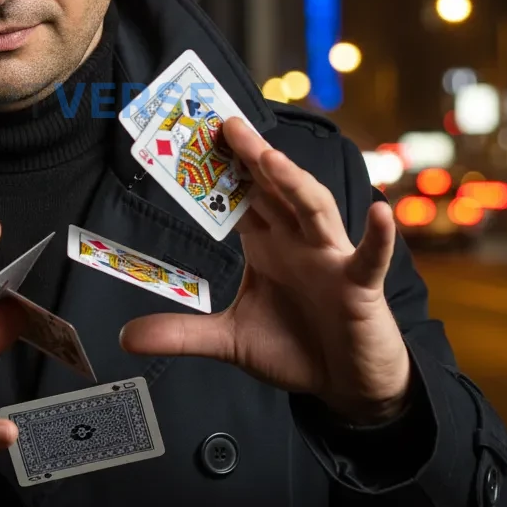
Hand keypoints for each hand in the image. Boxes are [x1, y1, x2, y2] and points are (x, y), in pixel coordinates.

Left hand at [120, 118, 410, 424]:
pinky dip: (378, 236)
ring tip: (271, 158)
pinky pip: (370, 258)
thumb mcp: (228, 341)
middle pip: (273, 189)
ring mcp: (330, 259)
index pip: (238, 198)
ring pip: (315, 209)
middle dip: (250, 156)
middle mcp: (297, 241)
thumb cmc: (294, 347)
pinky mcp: (360, 287)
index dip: (218, 171)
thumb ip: (181, 334)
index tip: (191, 139)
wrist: (346, 384)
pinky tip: (380, 213)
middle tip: (225, 123)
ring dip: (294, 182)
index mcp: (266, 244)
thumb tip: (125, 337)